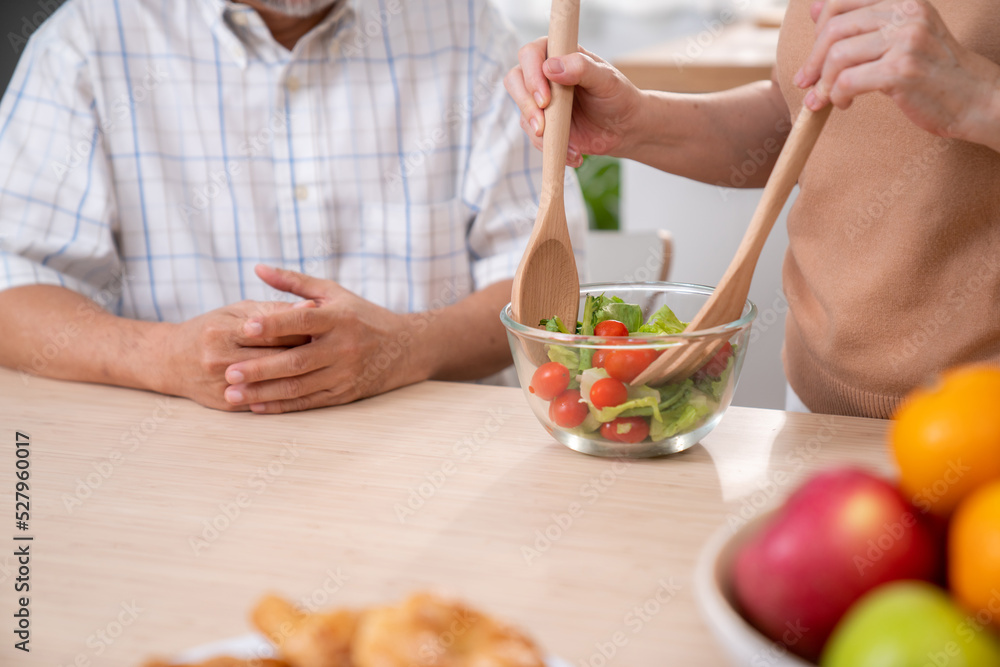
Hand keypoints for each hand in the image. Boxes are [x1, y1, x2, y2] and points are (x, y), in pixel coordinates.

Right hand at [160, 300, 313, 410]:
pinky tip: (307, 386)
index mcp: (223, 332)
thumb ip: (273, 310)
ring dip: (301, 374)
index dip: (303, 328)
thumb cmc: (211, 328)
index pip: (273, 331)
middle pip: (275, 358)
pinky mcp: (227, 405)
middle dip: (307, 351)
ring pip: (273, 382)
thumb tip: (312, 307)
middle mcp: (219, 360)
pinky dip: (286, 394)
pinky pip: (264, 400)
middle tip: (332, 346)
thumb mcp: (237, 311)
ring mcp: (222, 386)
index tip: (326, 325)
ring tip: (323, 365)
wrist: (170, 360)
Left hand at [222, 265, 428, 413]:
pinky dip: (281, 406)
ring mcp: (344, 374)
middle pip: (296, 360)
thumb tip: (256, 268)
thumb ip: (294, 282)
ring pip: (299, 386)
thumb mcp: (333, 293)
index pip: (303, 320)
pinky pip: (308, 403)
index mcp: (339, 318)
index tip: (245, 328)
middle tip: (227, 371)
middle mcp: (343, 347)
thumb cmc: (363, 315)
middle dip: (260, 368)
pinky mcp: (344, 395)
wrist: (406, 349)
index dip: (274, 324)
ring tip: (232, 394)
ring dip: (263, 392)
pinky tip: (257, 406)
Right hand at [504, 37, 644, 166]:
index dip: (532, 75)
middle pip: (515, 80)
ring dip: (539, 131)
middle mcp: (545, 74)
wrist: (624, 129)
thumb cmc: (618, 97)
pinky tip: (575, 153)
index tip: (546, 99)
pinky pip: (534, 136)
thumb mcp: (606, 80)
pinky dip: (551, 147)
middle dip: (526, 105)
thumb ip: (581, 68)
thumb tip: (550, 67)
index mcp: (559, 54)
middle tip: (542, 125)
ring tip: (571, 145)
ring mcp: (541, 100)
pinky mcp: (543, 124)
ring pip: (522, 111)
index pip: (530, 54)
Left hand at [795, 0, 999, 144]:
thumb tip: (815, 11)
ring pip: (838, 56)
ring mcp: (906, 40)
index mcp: (904, 0)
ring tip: (825, 99)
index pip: (842, 2)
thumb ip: (866, 23)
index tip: (813, 51)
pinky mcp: (901, 71)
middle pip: (834, 29)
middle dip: (813, 60)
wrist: (978, 99)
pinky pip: (848, 81)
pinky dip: (837, 96)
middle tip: (806, 82)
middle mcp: (906, 13)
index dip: (818, 26)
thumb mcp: (906, 35)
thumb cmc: (936, 71)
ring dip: (823, 83)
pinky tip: (844, 104)